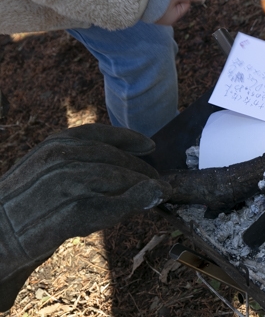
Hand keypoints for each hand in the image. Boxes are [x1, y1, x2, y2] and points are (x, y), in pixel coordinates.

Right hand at [0, 124, 170, 311]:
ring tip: (156, 192)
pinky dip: (133, 203)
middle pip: (115, 158)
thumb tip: (125, 163)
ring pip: (118, 179)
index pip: (100, 133)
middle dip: (140, 169)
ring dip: (141, 186)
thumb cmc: (26, 202)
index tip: (151, 146)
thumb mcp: (48, 169)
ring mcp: (67, 183)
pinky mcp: (73, 211)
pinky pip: (112, 205)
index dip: (130, 138)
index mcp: (55, 144)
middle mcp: (61, 158)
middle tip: (157, 181)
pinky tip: (145, 204)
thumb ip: (81, 160)